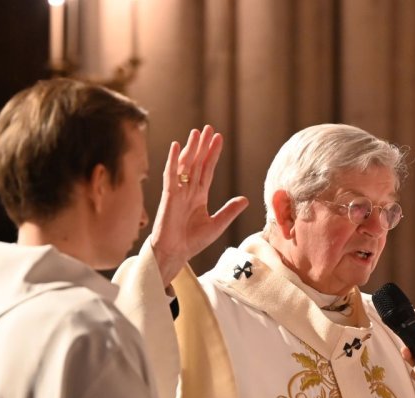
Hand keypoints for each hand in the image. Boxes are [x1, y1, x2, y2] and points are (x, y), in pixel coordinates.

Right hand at [148, 125, 248, 285]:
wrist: (174, 253)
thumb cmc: (191, 242)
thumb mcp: (217, 225)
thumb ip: (229, 211)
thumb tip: (245, 199)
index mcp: (198, 196)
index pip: (207, 170)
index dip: (213, 154)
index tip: (218, 139)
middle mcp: (188, 191)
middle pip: (197, 163)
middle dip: (203, 146)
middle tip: (208, 128)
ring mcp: (178, 192)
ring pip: (185, 165)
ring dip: (191, 148)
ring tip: (196, 132)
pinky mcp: (169, 196)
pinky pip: (171, 175)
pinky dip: (173, 160)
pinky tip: (177, 146)